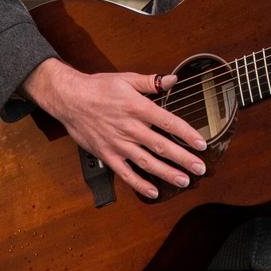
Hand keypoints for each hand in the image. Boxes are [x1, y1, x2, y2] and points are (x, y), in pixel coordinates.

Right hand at [21, 58, 207, 200]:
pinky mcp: (107, 155)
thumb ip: (150, 82)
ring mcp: (118, 144)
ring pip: (147, 162)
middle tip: (200, 168)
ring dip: (167, 173)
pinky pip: (125, 173)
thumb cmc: (98, 87)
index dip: (187, 134)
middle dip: (183, 158)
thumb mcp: (125, 79)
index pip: (168, 122)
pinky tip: (153, 191)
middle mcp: (130, 128)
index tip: (201, 144)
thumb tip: (173, 79)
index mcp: (137, 108)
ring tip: (184, 181)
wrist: (69, 99)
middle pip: (161, 146)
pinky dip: (139, 184)